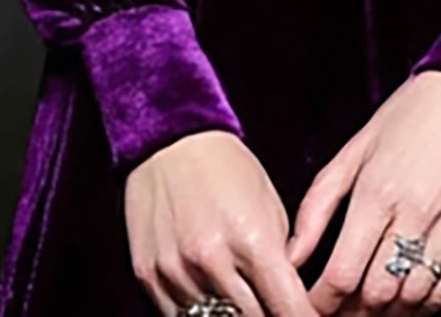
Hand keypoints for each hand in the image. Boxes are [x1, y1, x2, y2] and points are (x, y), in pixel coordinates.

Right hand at [124, 128, 317, 316]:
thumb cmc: (226, 167)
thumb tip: (291, 299)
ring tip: (241, 296)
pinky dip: (198, 311)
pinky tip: (209, 294)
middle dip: (270, 315)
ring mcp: (177, 274)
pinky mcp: (149, 278)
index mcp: (251, 241)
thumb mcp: (270, 207)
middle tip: (275, 305)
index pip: (288, 309)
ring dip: (233, 314)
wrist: (171, 141)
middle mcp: (212, 262)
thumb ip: (282, 258)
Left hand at [285, 70, 440, 314]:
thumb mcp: (355, 150)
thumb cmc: (408, 115)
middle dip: (352, 312)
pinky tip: (414, 299)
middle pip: (377, 294)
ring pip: (414, 296)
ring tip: (375, 308)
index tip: (312, 309)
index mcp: (376, 191)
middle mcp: (414, 211)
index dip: (321, 304)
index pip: (342, 274)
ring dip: (390, 312)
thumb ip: (318, 204)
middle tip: (342, 310)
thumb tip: (290, 255)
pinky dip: (429, 304)